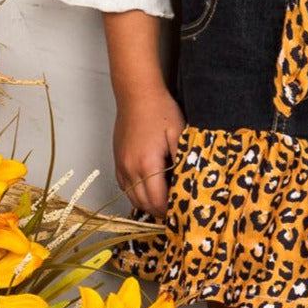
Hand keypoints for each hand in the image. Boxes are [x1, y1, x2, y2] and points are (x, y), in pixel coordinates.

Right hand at [113, 86, 184, 217]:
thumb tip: (188, 183)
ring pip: (133, 198)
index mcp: (148, 164)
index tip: (183, 210)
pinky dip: (137, 194)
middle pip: (144, 204)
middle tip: (176, 211)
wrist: (137, 95)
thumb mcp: (180, 134)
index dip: (171, 210)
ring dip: (148, 205)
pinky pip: (125, 187)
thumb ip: (184, 160)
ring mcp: (122, 165)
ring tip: (164, 203)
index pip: (158, 200)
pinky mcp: (118, 161)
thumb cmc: (161, 111)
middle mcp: (131, 168)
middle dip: (160, 212)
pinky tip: (149, 191)